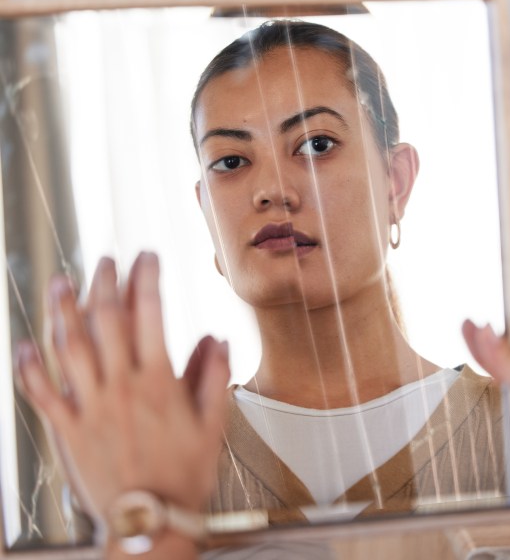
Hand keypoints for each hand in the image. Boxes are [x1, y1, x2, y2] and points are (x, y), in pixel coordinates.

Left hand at [14, 253, 229, 532]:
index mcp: (158, 382)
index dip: (147, 279)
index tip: (148, 258)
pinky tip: (25, 346)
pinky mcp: (68, 429)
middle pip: (106, 320)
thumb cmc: (183, 474)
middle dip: (106, 282)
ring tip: (61, 283)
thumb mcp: (214, 424)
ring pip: (70, 348)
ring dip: (63, 311)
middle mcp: (121, 387)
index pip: (150, 314)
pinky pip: (42, 393)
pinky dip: (30, 368)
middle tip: (105, 259)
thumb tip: (217, 340)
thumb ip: (214, 377)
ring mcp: (90, 406)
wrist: (150, 520)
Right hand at [463, 320, 509, 525]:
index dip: (493, 328)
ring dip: (479, 365)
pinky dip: (478, 387)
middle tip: (461, 326)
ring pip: (495, 372)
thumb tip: (486, 333)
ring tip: (463, 341)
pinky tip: (470, 376)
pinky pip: (491, 395)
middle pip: (501, 351)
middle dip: (482, 344)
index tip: (471, 321)